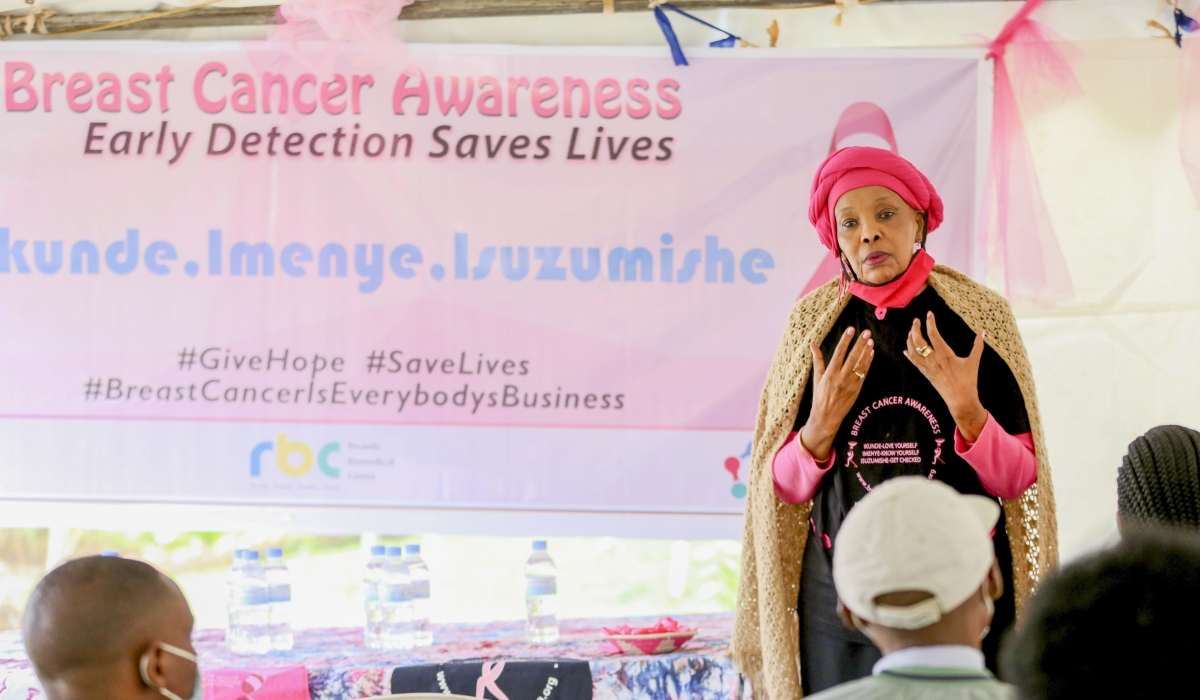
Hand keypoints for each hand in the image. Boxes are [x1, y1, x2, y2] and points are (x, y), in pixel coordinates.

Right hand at [801, 327, 874, 460]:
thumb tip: (813, 345)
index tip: (851, 330)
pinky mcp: (858, 388)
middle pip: (853, 357)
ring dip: (866, 351)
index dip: (846, 340)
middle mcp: (841, 378)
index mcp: (830, 374)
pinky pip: (864, 372)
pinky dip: (868, 362)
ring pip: (861, 364)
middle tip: (866, 332)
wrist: (827, 416)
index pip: (839, 353)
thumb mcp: (817, 378)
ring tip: (870, 340)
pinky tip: (871, 353)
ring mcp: (851, 383)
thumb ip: (817, 360)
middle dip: (860, 343)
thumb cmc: (820, 396)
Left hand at [903, 312, 987, 441]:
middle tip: (916, 320)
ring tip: (911, 331)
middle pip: (919, 341)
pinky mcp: (926, 374)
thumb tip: (983, 332)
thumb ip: (978, 346)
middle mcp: (934, 360)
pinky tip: (906, 350)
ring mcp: (928, 367)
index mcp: (945, 354)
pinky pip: (914, 363)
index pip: (933, 334)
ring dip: (910, 340)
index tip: (929, 314)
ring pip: (913, 351)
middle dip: (916, 328)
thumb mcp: (974, 362)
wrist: (960, 400)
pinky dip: (909, 355)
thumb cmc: (968, 380)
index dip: (930, 323)